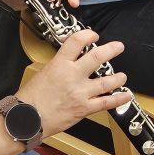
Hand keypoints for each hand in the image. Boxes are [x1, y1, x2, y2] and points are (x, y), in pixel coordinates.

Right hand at [15, 29, 131, 137]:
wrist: (26, 119)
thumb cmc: (31, 98)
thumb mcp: (44, 72)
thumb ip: (60, 65)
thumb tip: (73, 59)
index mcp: (60, 64)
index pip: (76, 41)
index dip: (88, 35)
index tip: (94, 35)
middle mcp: (72, 76)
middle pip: (97, 57)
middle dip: (111, 49)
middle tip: (119, 47)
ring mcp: (80, 93)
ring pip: (107, 81)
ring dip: (118, 77)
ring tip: (122, 75)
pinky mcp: (84, 108)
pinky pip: (106, 103)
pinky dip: (119, 99)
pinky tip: (126, 95)